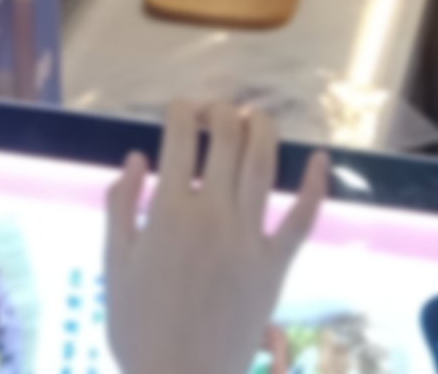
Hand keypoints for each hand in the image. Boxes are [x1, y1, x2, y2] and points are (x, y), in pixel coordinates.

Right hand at [106, 101, 324, 373]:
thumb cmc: (137, 328)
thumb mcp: (114, 265)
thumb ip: (121, 206)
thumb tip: (136, 157)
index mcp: (168, 211)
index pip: (180, 137)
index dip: (181, 111)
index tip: (179, 109)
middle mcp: (212, 216)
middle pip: (225, 139)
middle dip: (220, 112)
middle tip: (213, 112)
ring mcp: (247, 240)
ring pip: (262, 165)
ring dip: (261, 129)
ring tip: (254, 116)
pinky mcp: (273, 268)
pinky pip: (300, 221)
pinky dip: (314, 188)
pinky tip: (322, 159)